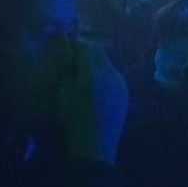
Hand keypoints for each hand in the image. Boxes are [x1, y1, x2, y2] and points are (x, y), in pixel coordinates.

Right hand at [55, 40, 128, 165]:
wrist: (96, 145)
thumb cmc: (73, 120)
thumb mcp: (62, 95)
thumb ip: (67, 71)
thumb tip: (70, 56)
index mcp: (91, 75)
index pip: (84, 47)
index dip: (74, 42)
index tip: (66, 41)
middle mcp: (109, 75)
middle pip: (98, 50)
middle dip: (86, 48)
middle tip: (75, 51)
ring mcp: (120, 83)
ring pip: (108, 61)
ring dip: (96, 59)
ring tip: (85, 66)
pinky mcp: (125, 91)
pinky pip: (114, 73)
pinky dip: (105, 71)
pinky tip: (97, 80)